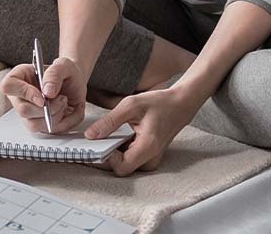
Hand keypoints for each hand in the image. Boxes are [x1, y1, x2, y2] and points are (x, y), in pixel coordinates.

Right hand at [0, 57, 86, 132]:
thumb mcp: (64, 65)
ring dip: (55, 115)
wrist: (77, 83)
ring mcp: (28, 113)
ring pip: (34, 125)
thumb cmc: (65, 72)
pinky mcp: (39, 124)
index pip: (8, 86)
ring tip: (63, 102)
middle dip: (47, 107)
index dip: (24, 93)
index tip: (43, 97)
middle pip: (22, 110)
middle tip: (61, 98)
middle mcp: (20, 97)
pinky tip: (67, 110)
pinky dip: (64, 122)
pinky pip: (48, 130)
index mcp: (19, 77)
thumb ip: (54, 74)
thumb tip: (47, 92)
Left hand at [85, 86, 203, 175]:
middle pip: (120, 168)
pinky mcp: (147, 156)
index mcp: (148, 148)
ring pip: (123, 164)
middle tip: (91, 141)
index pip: (120, 167)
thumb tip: (90, 135)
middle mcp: (150, 159)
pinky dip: (117, 149)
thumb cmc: (158, 103)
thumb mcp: (131, 105)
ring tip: (101, 136)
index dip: (106, 158)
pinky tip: (111, 136)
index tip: (95, 143)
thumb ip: (109, 121)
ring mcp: (149, 159)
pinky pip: (128, 157)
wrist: (180, 104)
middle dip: (104, 156)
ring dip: (110, 152)